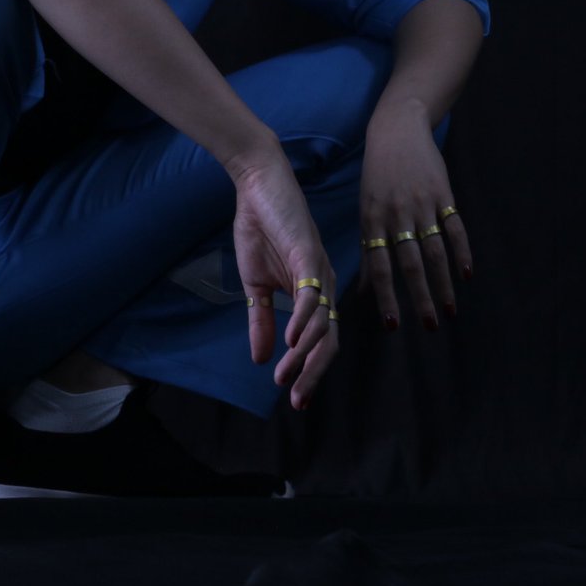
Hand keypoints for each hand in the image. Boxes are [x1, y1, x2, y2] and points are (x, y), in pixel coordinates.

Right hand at [232, 151, 337, 409]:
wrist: (256, 183)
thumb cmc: (259, 227)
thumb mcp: (255, 283)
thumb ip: (261, 320)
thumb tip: (261, 359)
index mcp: (313, 292)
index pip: (321, 340)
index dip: (311, 371)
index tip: (295, 399)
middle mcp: (323, 284)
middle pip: (330, 339)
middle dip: (315, 374)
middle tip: (298, 402)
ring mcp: (319, 269)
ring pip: (324, 323)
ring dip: (304, 355)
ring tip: (286, 376)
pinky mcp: (308, 253)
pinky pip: (311, 295)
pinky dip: (304, 322)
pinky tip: (291, 342)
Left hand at [359, 102, 472, 329]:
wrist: (397, 131)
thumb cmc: (377, 177)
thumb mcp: (366, 210)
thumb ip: (369, 249)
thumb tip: (362, 291)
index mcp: (372, 221)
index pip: (379, 267)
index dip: (386, 296)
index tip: (393, 325)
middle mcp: (396, 215)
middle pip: (409, 264)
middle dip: (419, 297)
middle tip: (430, 325)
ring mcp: (421, 204)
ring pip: (434, 251)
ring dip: (443, 283)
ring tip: (450, 310)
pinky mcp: (443, 194)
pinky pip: (455, 228)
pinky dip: (462, 253)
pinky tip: (467, 275)